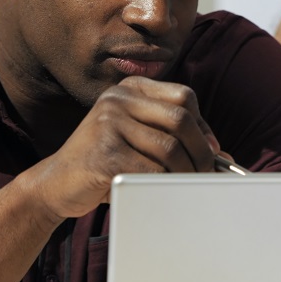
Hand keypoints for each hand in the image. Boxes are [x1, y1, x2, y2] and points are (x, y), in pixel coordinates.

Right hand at [24, 76, 218, 219]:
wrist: (56, 184)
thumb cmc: (103, 164)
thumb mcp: (140, 144)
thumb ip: (177, 142)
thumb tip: (225, 156)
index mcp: (129, 89)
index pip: (183, 97)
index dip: (204, 126)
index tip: (211, 152)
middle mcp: (118, 99)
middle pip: (181, 119)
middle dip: (201, 152)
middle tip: (205, 175)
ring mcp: (108, 122)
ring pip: (169, 148)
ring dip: (185, 173)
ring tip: (184, 187)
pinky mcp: (104, 152)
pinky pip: (151, 170)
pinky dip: (164, 185)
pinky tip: (160, 192)